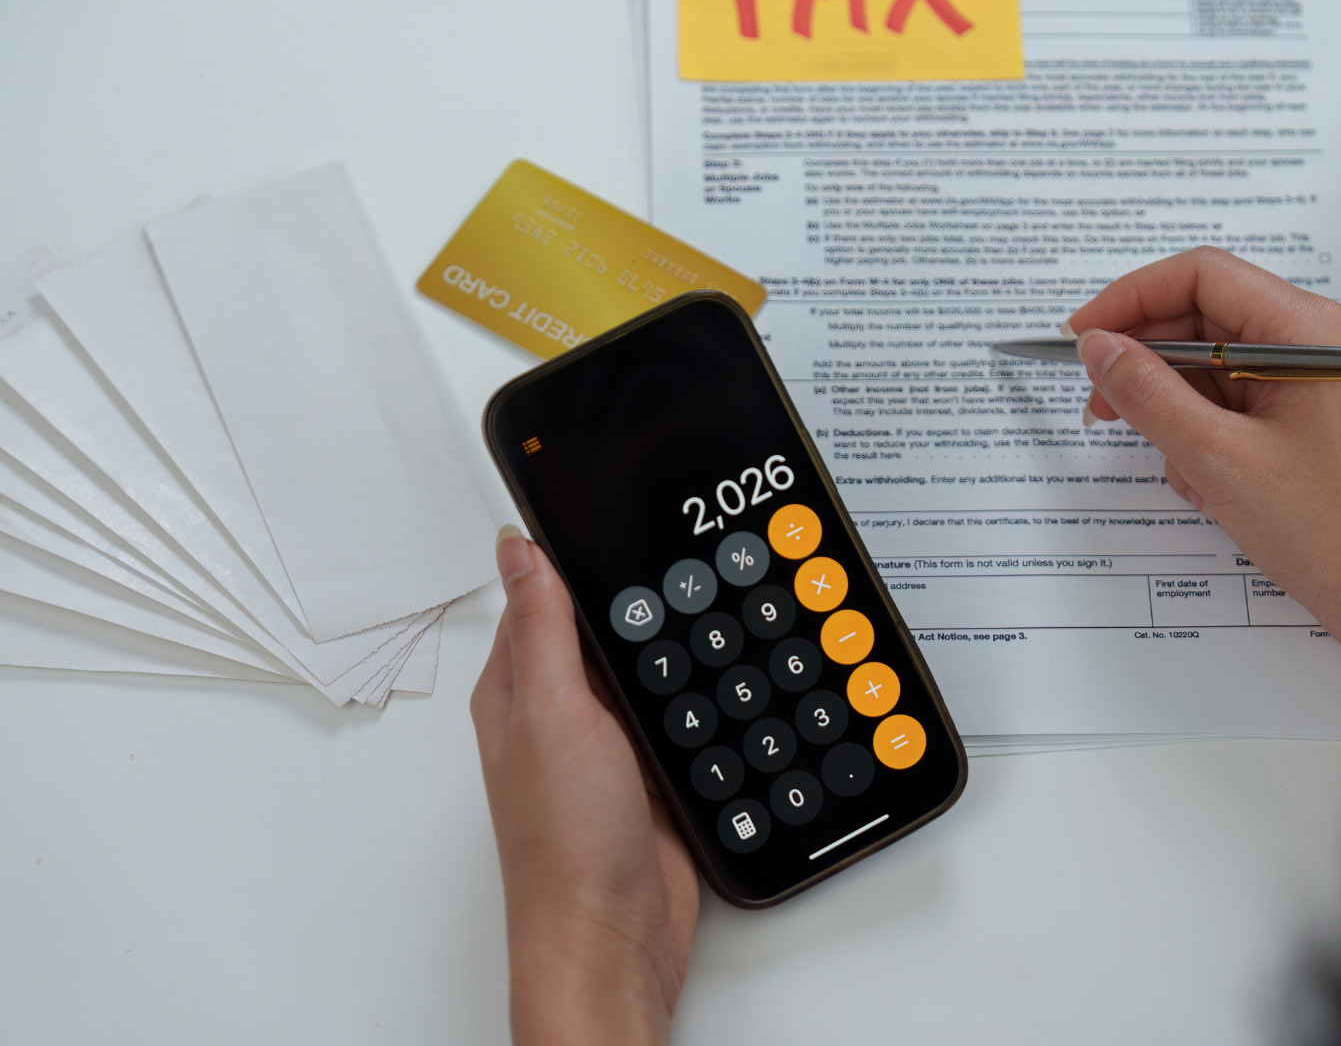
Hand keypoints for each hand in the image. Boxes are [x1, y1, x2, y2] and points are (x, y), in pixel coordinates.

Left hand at [472, 526, 698, 1045]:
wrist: (615, 935)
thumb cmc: (564, 841)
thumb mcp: (552, 714)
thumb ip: (543, 630)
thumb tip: (519, 547)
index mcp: (520, 688)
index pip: (544, 594)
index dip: (574, 549)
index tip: (612, 499)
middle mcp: (562, 712)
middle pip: (605, 628)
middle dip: (641, 595)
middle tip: (687, 544)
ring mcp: (611, 745)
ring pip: (650, 668)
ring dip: (676, 646)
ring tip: (715, 596)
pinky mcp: (655, 774)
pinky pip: (682, 713)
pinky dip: (703, 693)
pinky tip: (728, 673)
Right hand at [1065, 247, 1340, 740]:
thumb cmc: (1333, 532)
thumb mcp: (1218, 459)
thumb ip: (1148, 394)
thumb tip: (1099, 347)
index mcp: (1310, 330)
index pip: (1202, 276)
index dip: (1131, 298)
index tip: (1082, 336)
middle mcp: (1322, 339)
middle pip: (1209, 318)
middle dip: (1149, 361)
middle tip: (1101, 404)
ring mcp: (1323, 378)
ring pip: (1220, 366)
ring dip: (1180, 410)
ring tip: (1181, 468)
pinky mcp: (1318, 415)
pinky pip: (1243, 401)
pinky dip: (1211, 434)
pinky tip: (1211, 484)